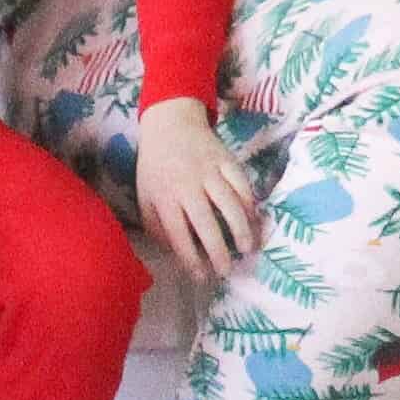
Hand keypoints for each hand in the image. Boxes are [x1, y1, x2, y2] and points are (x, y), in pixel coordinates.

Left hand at [130, 96, 258, 284]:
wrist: (170, 123)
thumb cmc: (155, 166)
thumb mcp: (146, 196)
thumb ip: (156, 226)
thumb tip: (174, 255)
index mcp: (164, 196)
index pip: (178, 233)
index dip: (190, 258)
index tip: (200, 276)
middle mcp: (188, 185)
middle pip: (206, 222)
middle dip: (218, 251)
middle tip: (226, 271)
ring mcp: (210, 171)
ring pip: (230, 204)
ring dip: (241, 229)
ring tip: (248, 250)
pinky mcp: (227, 159)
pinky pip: (243, 185)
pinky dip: (250, 205)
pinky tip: (253, 221)